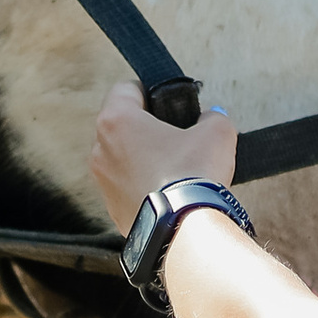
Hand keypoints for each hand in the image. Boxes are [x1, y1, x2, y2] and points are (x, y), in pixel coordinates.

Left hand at [90, 82, 236, 232]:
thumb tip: (211, 119)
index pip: (126, 89)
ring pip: (121, 158)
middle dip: (146, 127)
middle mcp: (101, 150)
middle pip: (121, 125)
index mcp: (117, 121)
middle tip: (175, 135)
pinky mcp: (112, 209)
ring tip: (174, 167)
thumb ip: (213, 117)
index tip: (166, 102)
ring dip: (142, 158)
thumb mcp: (217, 132)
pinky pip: (126, 188)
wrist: (185, 229)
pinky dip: (143, 185)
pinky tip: (169, 191)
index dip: (150, 90)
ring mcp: (103, 182)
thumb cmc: (192, 176)